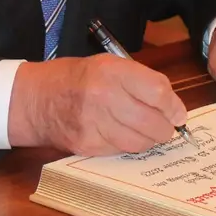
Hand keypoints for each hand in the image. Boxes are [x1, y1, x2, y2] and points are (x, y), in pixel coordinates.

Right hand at [6, 55, 185, 155]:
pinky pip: (120, 150)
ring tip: (147, 132)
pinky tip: (122, 136)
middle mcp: (103, 97)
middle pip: (152, 122)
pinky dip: (127, 146)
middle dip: (165, 129)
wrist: (36, 99)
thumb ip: (141, 82)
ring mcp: (93, 123)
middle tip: (167, 128)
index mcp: (111, 71)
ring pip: (139, 142)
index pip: (157, 92)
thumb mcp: (108, 65)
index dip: (174, 106)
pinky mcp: (86, 144)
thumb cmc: (77, 78)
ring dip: (149, 140)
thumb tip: (172, 107)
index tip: (178, 114)